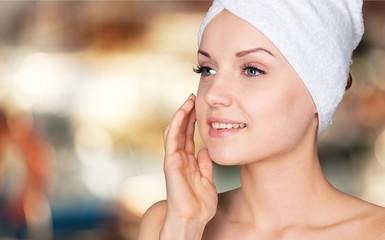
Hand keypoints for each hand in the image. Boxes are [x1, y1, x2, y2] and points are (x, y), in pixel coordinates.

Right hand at [162, 94, 217, 235]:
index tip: (199, 108)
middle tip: (194, 98)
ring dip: (180, 115)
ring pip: (174, 131)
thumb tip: (205, 150)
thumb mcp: (208, 181)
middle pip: (181, 131)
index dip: (192, 122)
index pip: (188, 136)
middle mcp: (179, 158)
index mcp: (188, 162)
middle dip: (186, 114)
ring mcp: (173, 160)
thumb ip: (205, 165)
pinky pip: (172, 139)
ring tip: (189, 101)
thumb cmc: (199, 205)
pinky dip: (176, 124)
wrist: (193, 219)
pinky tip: (182, 113)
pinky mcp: (171, 162)